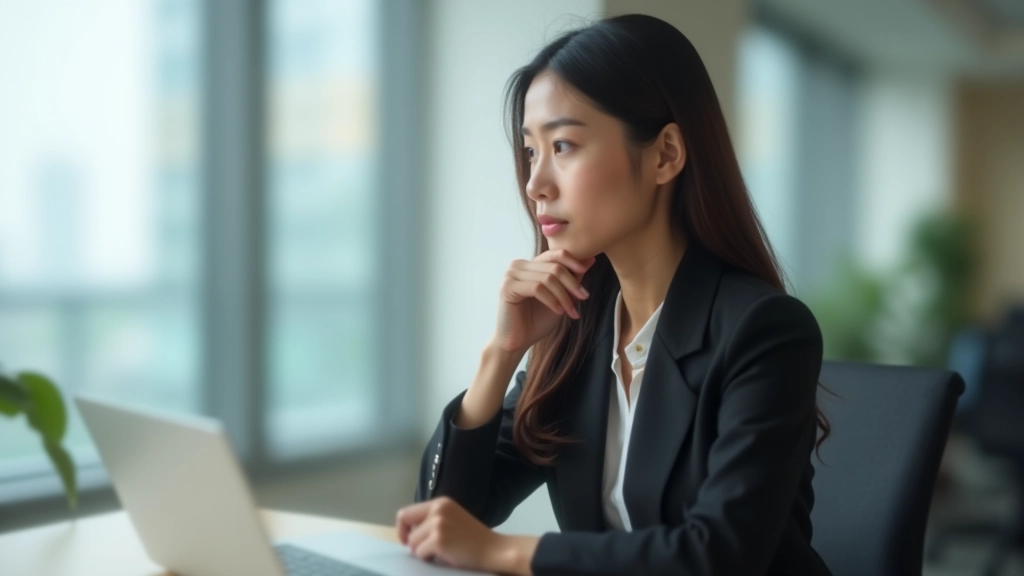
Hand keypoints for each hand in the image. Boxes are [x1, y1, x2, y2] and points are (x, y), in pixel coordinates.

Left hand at [396, 496, 535, 573]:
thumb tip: (407, 533)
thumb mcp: (452, 519)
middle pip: (404, 524)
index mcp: (441, 503)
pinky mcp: (438, 540)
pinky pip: (420, 553)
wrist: (494, 550)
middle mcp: (438, 509)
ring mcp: (438, 524)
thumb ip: (432, 520)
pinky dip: (428, 558)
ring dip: (421, 551)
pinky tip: (444, 556)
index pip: (407, 512)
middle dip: (409, 539)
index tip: (408, 539)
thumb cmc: (474, 539)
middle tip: (420, 549)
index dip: (403, 527)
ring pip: (412, 542)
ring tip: (440, 552)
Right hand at [491, 249, 595, 353]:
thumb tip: (590, 259)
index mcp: (530, 265)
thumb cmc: (536, 321)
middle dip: (572, 283)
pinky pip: (537, 288)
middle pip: (554, 266)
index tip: (585, 271)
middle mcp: (518, 265)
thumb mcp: (560, 297)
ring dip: (564, 295)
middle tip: (584, 297)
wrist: (517, 342)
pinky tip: (558, 311)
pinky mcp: (507, 287)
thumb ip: (571, 278)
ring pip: (547, 278)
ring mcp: (511, 275)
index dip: (572, 261)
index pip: (554, 254)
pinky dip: (551, 300)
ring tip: (571, 310)